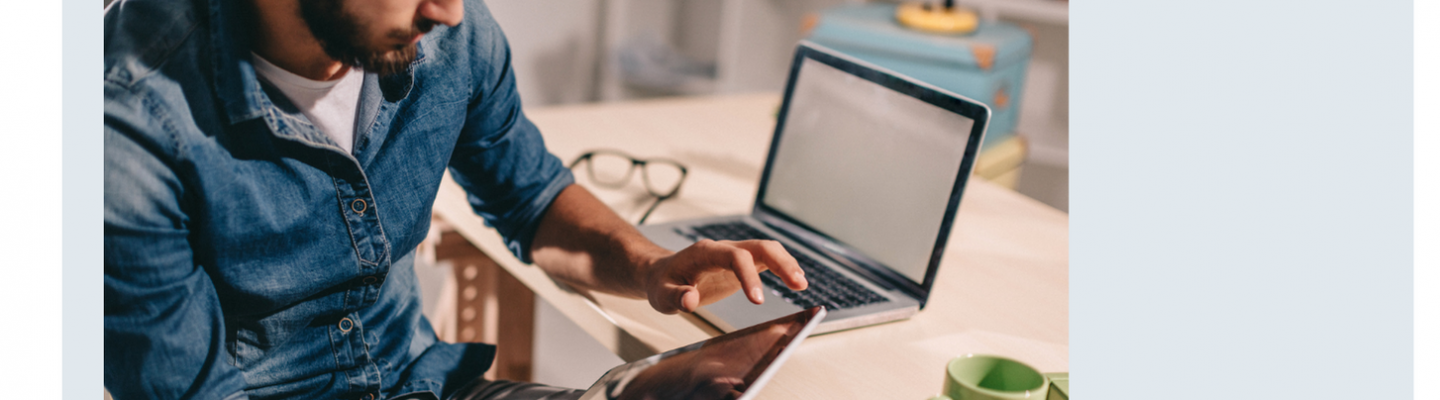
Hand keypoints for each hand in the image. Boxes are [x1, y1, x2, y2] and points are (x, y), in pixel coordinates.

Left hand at [641, 239, 807, 313]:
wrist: (662, 272)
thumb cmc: (662, 282)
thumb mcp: (661, 294)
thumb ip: (675, 297)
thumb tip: (690, 300)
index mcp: (705, 252)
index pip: (735, 257)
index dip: (750, 277)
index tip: (758, 301)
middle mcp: (723, 248)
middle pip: (759, 246)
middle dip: (781, 262)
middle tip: (798, 284)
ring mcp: (735, 253)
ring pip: (767, 249)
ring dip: (787, 263)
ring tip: (802, 284)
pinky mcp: (741, 262)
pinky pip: (766, 259)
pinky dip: (783, 267)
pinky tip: (796, 281)